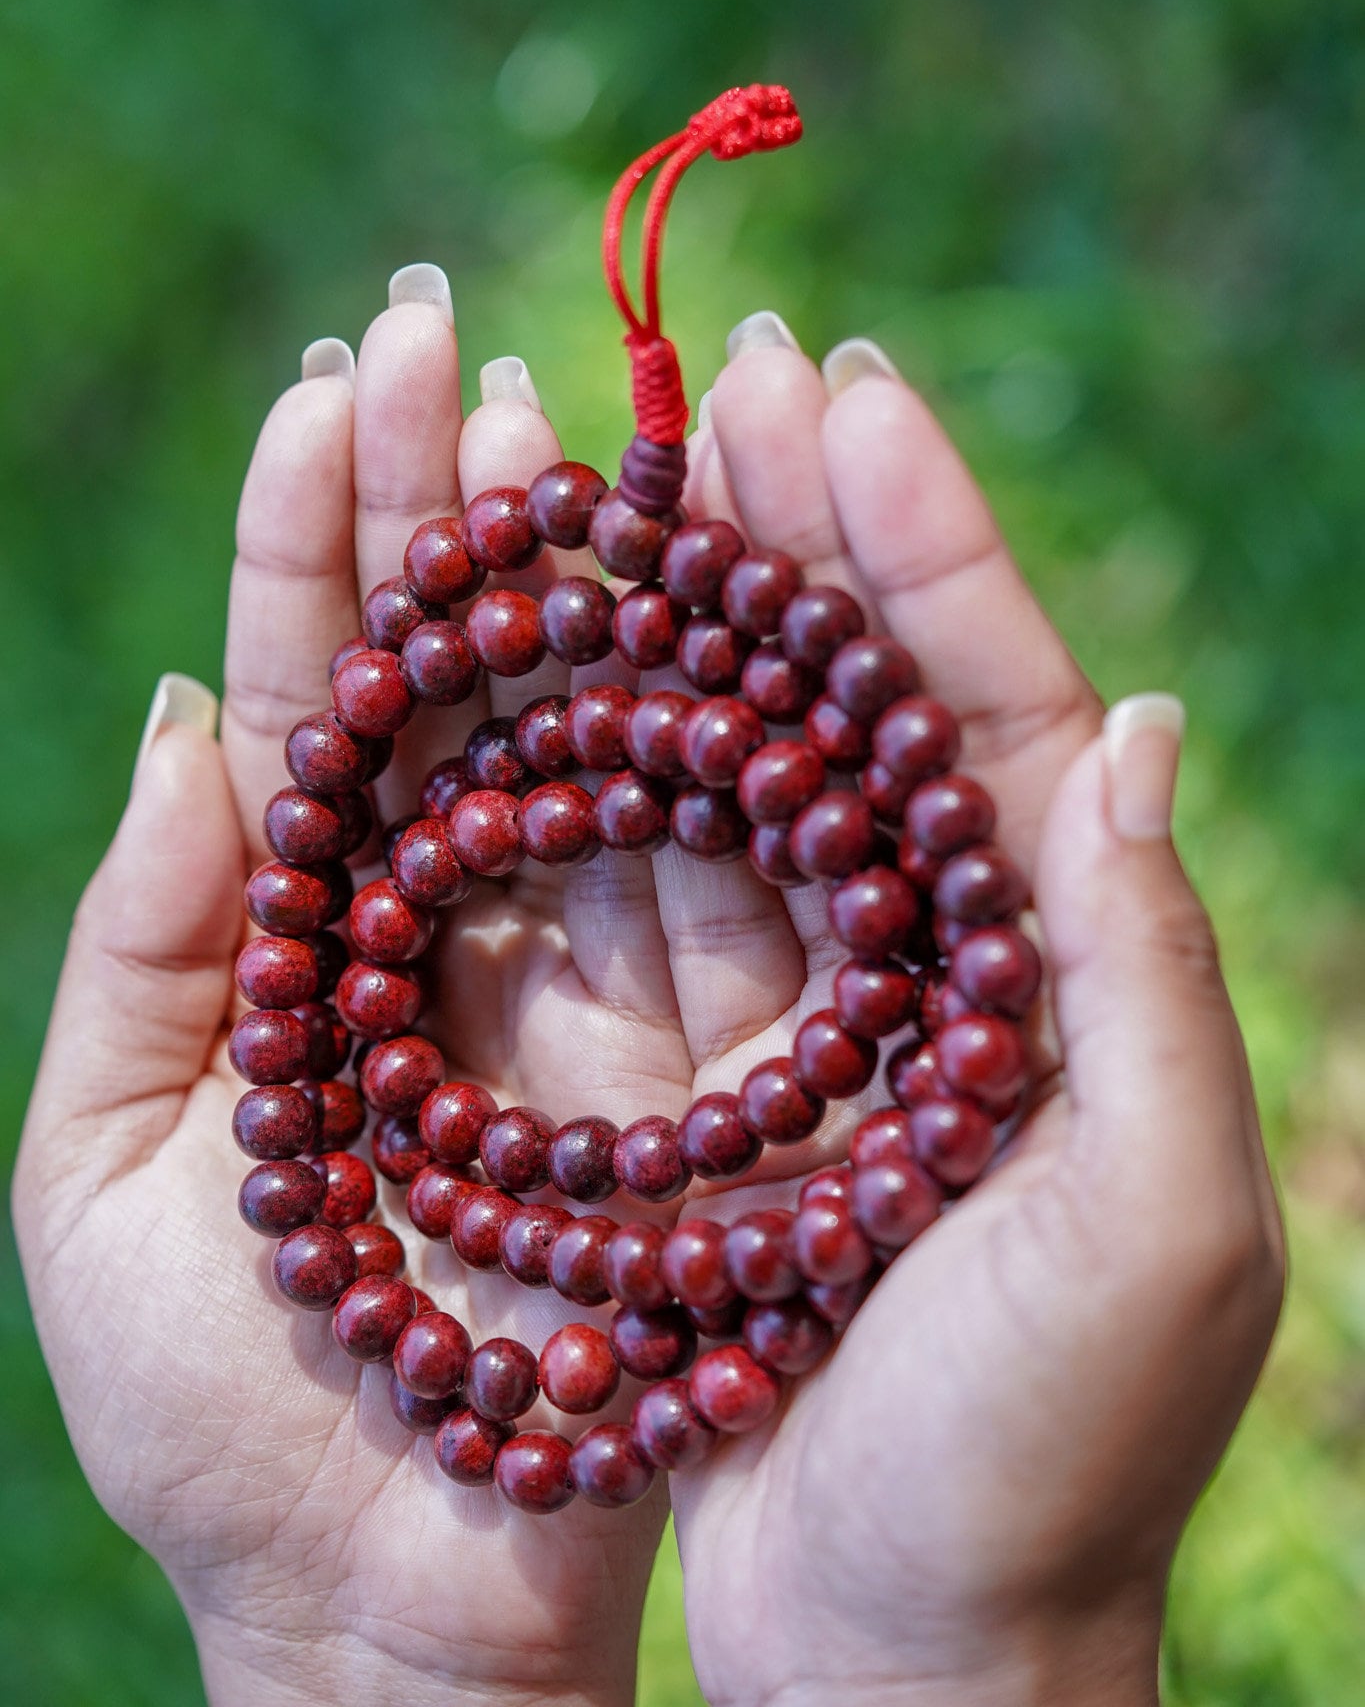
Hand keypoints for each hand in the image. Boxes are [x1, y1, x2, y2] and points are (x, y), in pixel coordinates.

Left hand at [14, 269, 687, 1706]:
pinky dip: (693, 737)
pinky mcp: (685, 1049)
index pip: (302, 686)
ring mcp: (570, 969)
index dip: (311, 533)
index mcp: (293, 923)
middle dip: (436, 502)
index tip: (332, 383)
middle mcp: (440, 913)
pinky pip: (693, 870)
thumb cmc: (214, 1414)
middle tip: (445, 333)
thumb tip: (186, 715)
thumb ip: (148, 950)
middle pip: (442, 673)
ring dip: (568, 580)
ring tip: (558, 424)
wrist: (381, 1604)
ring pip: (571, 733)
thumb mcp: (105, 1177)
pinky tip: (694, 605)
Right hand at [671, 324, 1285, 1706]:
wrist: (908, 1659)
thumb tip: (1131, 719)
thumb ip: (1139, 970)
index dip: (924, 535)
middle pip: (850, 701)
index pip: (990, 699)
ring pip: (729, 772)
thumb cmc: (1046, 1467)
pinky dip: (589, 779)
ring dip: (672, 625)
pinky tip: (536, 673)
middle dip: (796, 530)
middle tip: (721, 365)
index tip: (843, 382)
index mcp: (1055, 956)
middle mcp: (930, 957)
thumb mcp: (1150, 1223)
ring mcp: (804, 1010)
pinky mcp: (691, 1082)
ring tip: (610, 470)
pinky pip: (633, 897)